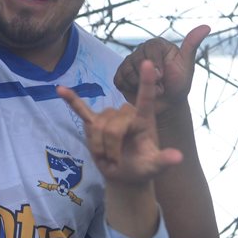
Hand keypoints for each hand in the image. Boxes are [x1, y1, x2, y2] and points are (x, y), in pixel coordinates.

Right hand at [60, 60, 183, 186]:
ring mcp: (110, 117)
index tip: (147, 62)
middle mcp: (127, 113)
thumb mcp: (155, 166)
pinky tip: (59, 89)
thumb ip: (165, 160)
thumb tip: (178, 156)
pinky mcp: (94, 122)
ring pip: (97, 126)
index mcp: (144, 119)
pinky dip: (71, 100)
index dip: (146, 81)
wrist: (126, 174)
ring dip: (98, 146)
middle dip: (110, 148)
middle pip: (112, 125)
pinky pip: (81, 110)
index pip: (146, 98)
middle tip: (116, 163)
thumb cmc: (143, 167)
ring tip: (107, 158)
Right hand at [114, 25, 209, 116]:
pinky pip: (119, 79)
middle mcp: (142, 50)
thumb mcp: (187, 65)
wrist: (166, 105)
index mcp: (157, 45)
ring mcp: (129, 62)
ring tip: (150, 88)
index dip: (155, 65)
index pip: (150, 49)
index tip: (162, 77)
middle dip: (148, 78)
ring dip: (139, 85)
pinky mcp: (120, 74)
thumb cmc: (178, 85)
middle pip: (136, 60)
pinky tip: (139, 90)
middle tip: (159, 86)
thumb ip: (192, 45)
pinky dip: (129, 88)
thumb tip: (206, 26)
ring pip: (126, 71)